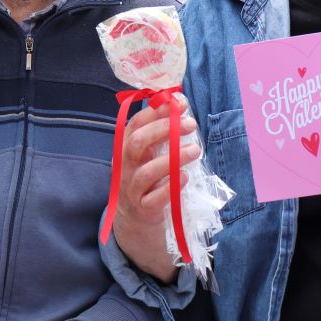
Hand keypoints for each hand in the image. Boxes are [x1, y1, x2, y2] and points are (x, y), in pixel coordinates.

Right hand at [112, 96, 199, 282]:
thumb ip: (160, 132)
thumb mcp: (148, 153)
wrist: (136, 217)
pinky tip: (185, 177)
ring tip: (195, 150)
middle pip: (138, 143)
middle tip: (190, 124)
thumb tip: (180, 103)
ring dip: (173, 159)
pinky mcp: (143, 208)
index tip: (181, 103)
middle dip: (164, 130)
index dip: (156, 111)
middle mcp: (125, 166)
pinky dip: (171, 187)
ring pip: (147, 172)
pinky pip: (155, 199)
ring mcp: (132, 189)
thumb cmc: (147, 178)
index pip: (134, 124)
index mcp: (125, 148)